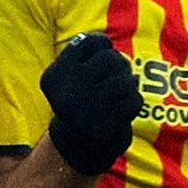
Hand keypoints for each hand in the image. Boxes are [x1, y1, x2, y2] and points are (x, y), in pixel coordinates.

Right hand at [39, 32, 142, 175]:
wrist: (79, 145)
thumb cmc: (80, 100)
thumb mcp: (70, 75)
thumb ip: (82, 53)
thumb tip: (103, 41)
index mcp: (54, 77)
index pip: (91, 42)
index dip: (102, 46)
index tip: (99, 59)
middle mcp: (66, 93)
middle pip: (111, 59)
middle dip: (119, 65)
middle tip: (115, 76)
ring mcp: (86, 111)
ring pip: (126, 81)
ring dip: (128, 84)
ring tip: (120, 92)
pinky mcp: (105, 128)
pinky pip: (134, 101)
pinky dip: (133, 103)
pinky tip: (123, 108)